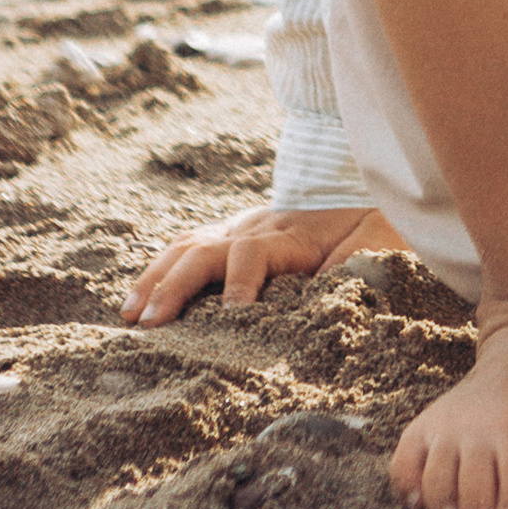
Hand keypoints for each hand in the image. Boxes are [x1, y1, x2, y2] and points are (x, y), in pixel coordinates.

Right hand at [121, 202, 404, 327]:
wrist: (363, 183)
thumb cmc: (372, 224)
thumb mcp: (376, 245)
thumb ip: (357, 267)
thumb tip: (337, 293)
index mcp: (291, 235)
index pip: (253, 253)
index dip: (242, 283)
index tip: (233, 316)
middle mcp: (255, 227)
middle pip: (204, 249)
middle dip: (175, 287)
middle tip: (152, 325)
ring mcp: (238, 227)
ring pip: (186, 246)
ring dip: (156, 280)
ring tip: (131, 315)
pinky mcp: (229, 233)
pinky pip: (186, 247)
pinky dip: (159, 271)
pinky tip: (139, 299)